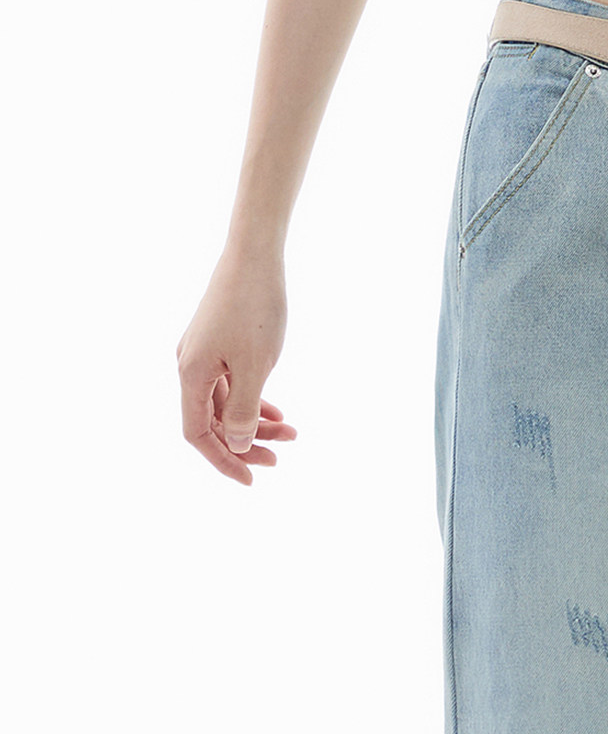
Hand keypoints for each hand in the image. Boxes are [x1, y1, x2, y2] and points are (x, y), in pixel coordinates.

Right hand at [176, 245, 296, 484]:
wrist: (255, 255)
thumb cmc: (255, 308)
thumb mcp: (254, 366)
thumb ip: (243, 411)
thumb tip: (238, 445)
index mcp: (191, 374)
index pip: (198, 434)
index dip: (223, 460)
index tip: (252, 478)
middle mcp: (189, 366)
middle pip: (211, 421)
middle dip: (245, 444)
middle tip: (280, 458)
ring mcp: (202, 353)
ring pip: (226, 403)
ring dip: (256, 422)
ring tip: (292, 434)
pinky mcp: (218, 342)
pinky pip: (231, 383)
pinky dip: (253, 400)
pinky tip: (278, 412)